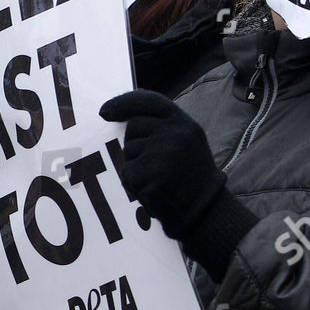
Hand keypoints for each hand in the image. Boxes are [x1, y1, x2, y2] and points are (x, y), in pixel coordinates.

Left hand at [98, 90, 223, 239]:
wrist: (204, 209)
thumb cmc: (189, 175)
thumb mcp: (186, 141)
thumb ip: (162, 126)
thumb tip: (123, 116)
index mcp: (184, 122)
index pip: (149, 101)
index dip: (124, 103)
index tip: (104, 112)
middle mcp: (175, 133)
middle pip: (133, 127)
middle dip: (134, 144)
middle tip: (154, 165)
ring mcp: (164, 152)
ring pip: (128, 151)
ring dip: (135, 166)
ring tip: (157, 178)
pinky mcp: (153, 173)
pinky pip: (127, 173)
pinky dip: (134, 184)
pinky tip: (152, 190)